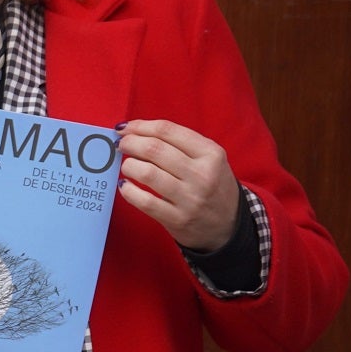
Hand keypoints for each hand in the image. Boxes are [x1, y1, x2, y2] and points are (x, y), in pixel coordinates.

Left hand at [117, 118, 239, 251]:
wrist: (229, 225)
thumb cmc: (212, 185)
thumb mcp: (209, 159)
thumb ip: (179, 144)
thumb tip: (135, 132)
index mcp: (211, 153)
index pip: (167, 131)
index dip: (140, 126)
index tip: (125, 129)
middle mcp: (202, 174)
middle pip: (154, 149)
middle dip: (130, 144)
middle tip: (121, 145)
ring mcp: (190, 198)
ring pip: (148, 173)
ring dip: (128, 166)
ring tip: (126, 166)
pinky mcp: (177, 219)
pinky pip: (145, 202)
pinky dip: (129, 191)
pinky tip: (124, 185)